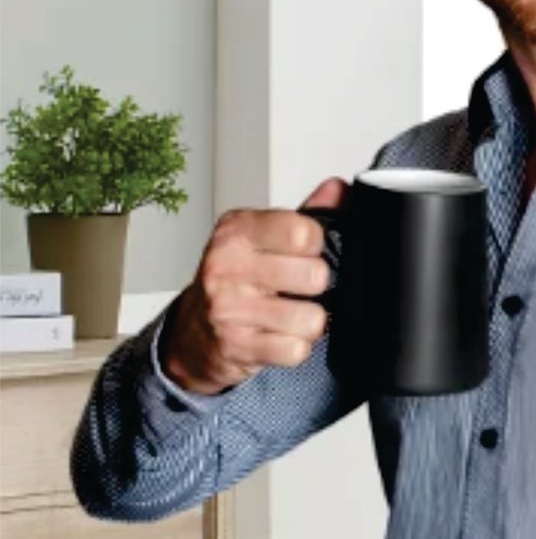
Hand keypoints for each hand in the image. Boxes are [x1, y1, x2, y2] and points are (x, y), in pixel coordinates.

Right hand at [159, 177, 348, 394]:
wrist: (192, 332)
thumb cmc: (235, 279)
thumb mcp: (264, 237)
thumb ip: (307, 214)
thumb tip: (340, 189)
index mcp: (237, 231)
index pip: (303, 232)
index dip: (316, 244)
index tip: (307, 250)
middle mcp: (227, 266)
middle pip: (314, 275)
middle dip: (316, 284)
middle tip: (298, 286)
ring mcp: (229, 308)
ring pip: (311, 318)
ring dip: (310, 321)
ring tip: (290, 313)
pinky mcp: (236, 347)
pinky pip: (296, 350)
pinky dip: (295, 347)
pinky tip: (279, 336)